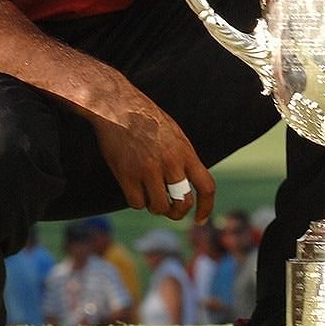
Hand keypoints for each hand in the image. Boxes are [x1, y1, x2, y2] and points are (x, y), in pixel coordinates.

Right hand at [81, 70, 216, 223]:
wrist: (118, 106)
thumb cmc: (145, 119)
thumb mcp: (174, 134)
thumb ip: (183, 158)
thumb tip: (187, 184)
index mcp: (185, 152)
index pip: (206, 187)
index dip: (206, 208)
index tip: (200, 219)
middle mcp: (170, 162)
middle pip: (183, 203)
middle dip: (177, 212)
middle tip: (169, 209)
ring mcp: (148, 169)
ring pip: (159, 207)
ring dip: (155, 207)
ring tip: (149, 195)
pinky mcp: (127, 174)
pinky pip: (137, 203)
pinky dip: (137, 201)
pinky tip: (134, 189)